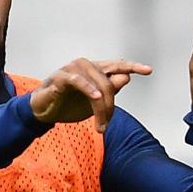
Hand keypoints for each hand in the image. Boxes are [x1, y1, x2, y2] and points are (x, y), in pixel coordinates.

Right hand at [30, 58, 152, 132]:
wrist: (44, 112)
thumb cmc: (69, 104)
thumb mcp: (94, 102)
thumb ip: (111, 90)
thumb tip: (126, 78)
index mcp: (96, 70)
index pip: (118, 66)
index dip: (133, 66)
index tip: (148, 70)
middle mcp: (86, 66)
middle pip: (110, 82)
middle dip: (110, 106)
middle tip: (104, 125)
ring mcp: (73, 69)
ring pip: (97, 84)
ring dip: (100, 107)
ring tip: (99, 124)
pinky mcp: (60, 76)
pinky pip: (77, 80)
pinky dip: (88, 88)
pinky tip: (95, 97)